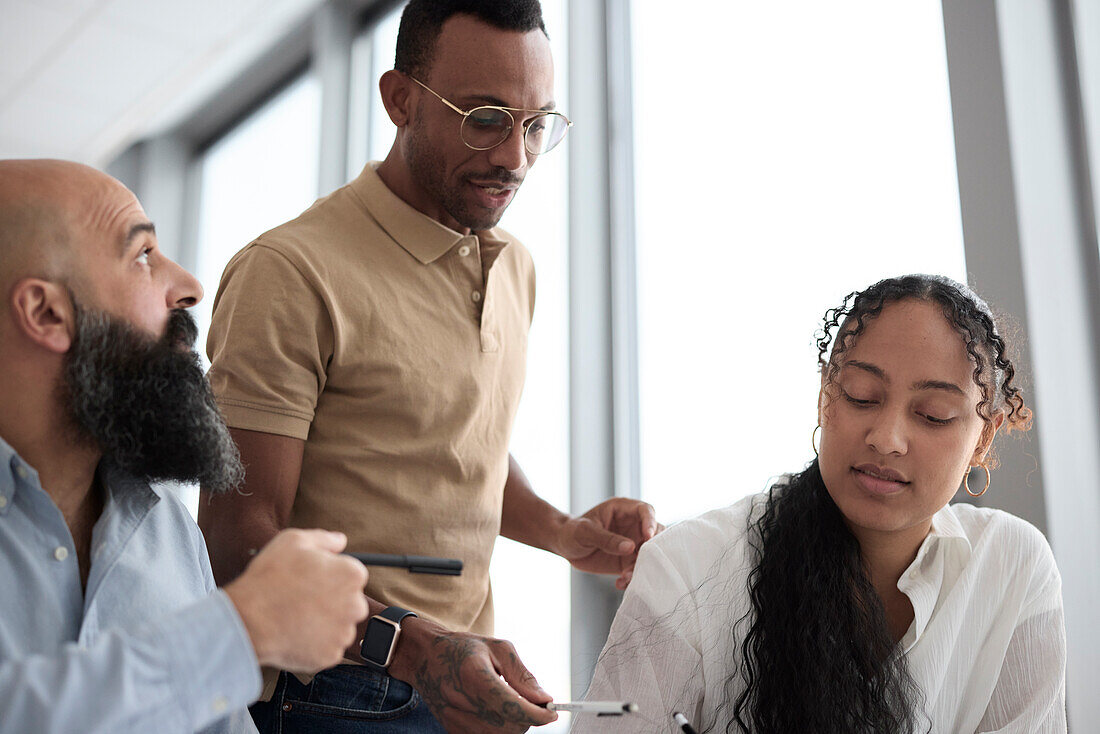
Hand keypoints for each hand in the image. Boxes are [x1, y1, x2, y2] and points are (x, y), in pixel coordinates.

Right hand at [224, 528, 368, 671]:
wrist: (248, 620)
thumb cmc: (270, 578)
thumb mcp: (294, 541)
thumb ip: (324, 539)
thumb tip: (340, 541)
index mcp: (352, 575)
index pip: (352, 575)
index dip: (331, 577)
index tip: (313, 581)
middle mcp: (355, 605)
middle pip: (350, 602)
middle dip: (332, 601)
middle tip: (305, 600)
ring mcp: (343, 633)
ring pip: (339, 627)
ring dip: (324, 624)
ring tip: (298, 617)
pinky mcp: (331, 656)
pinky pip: (327, 648)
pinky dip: (315, 644)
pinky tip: (296, 633)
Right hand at [389, 619, 556, 732]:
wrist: (425, 658)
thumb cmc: (464, 648)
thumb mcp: (498, 648)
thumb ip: (522, 675)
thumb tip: (544, 699)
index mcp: (474, 675)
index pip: (512, 706)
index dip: (537, 714)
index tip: (551, 713)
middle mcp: (462, 700)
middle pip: (508, 727)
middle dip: (528, 719)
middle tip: (533, 704)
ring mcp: (454, 718)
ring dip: (515, 726)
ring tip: (514, 706)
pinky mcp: (452, 729)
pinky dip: (499, 730)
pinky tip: (497, 712)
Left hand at [555, 498, 661, 588]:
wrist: (564, 546)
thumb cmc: (572, 531)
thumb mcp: (585, 532)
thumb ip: (606, 539)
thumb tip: (631, 547)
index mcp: (623, 509)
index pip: (645, 510)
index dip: (650, 522)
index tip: (648, 537)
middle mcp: (633, 525)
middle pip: (655, 533)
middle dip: (651, 549)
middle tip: (639, 562)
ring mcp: (632, 543)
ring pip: (649, 554)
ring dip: (642, 567)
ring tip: (625, 577)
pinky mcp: (628, 560)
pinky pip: (638, 569)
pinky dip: (633, 578)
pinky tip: (620, 583)